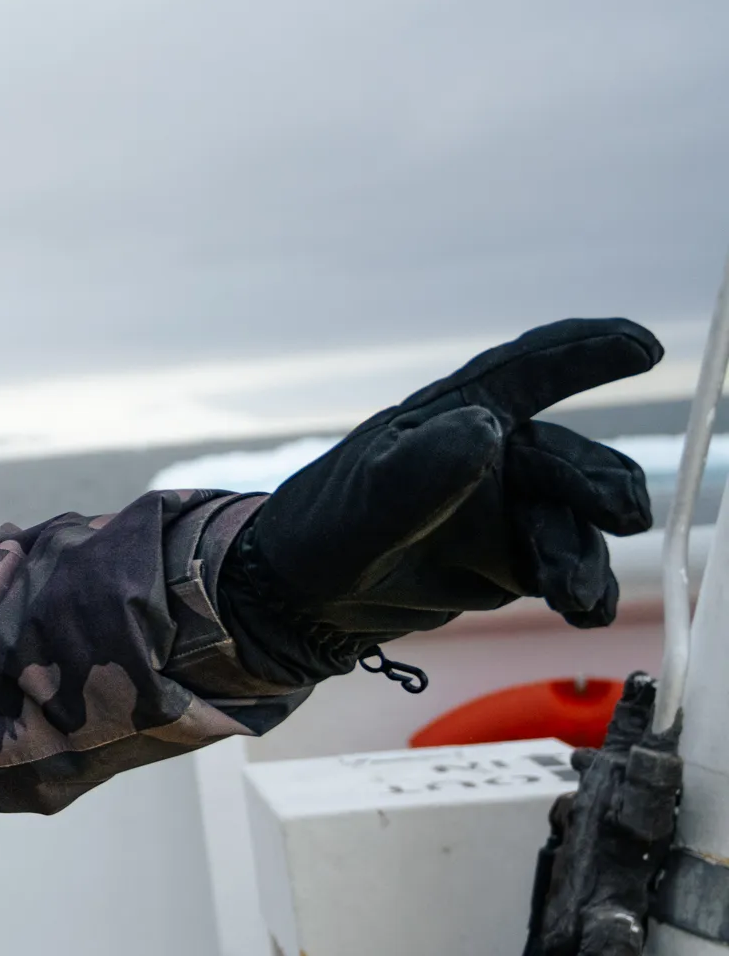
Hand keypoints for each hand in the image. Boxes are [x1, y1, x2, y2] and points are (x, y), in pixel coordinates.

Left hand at [220, 318, 659, 682]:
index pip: (528, 372)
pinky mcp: (513, 558)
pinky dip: (587, 586)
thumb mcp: (367, 500)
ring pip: (578, 520)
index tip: (645, 345)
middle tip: (622, 516)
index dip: (587, 352)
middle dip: (601, 488)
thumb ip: (423, 469)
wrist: (310, 600)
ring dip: (585, 552)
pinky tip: (586, 610)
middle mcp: (491, 455)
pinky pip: (570, 565)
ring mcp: (507, 507)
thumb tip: (488, 429)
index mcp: (453, 417)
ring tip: (571, 595)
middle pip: (572, 460)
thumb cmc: (326, 530)